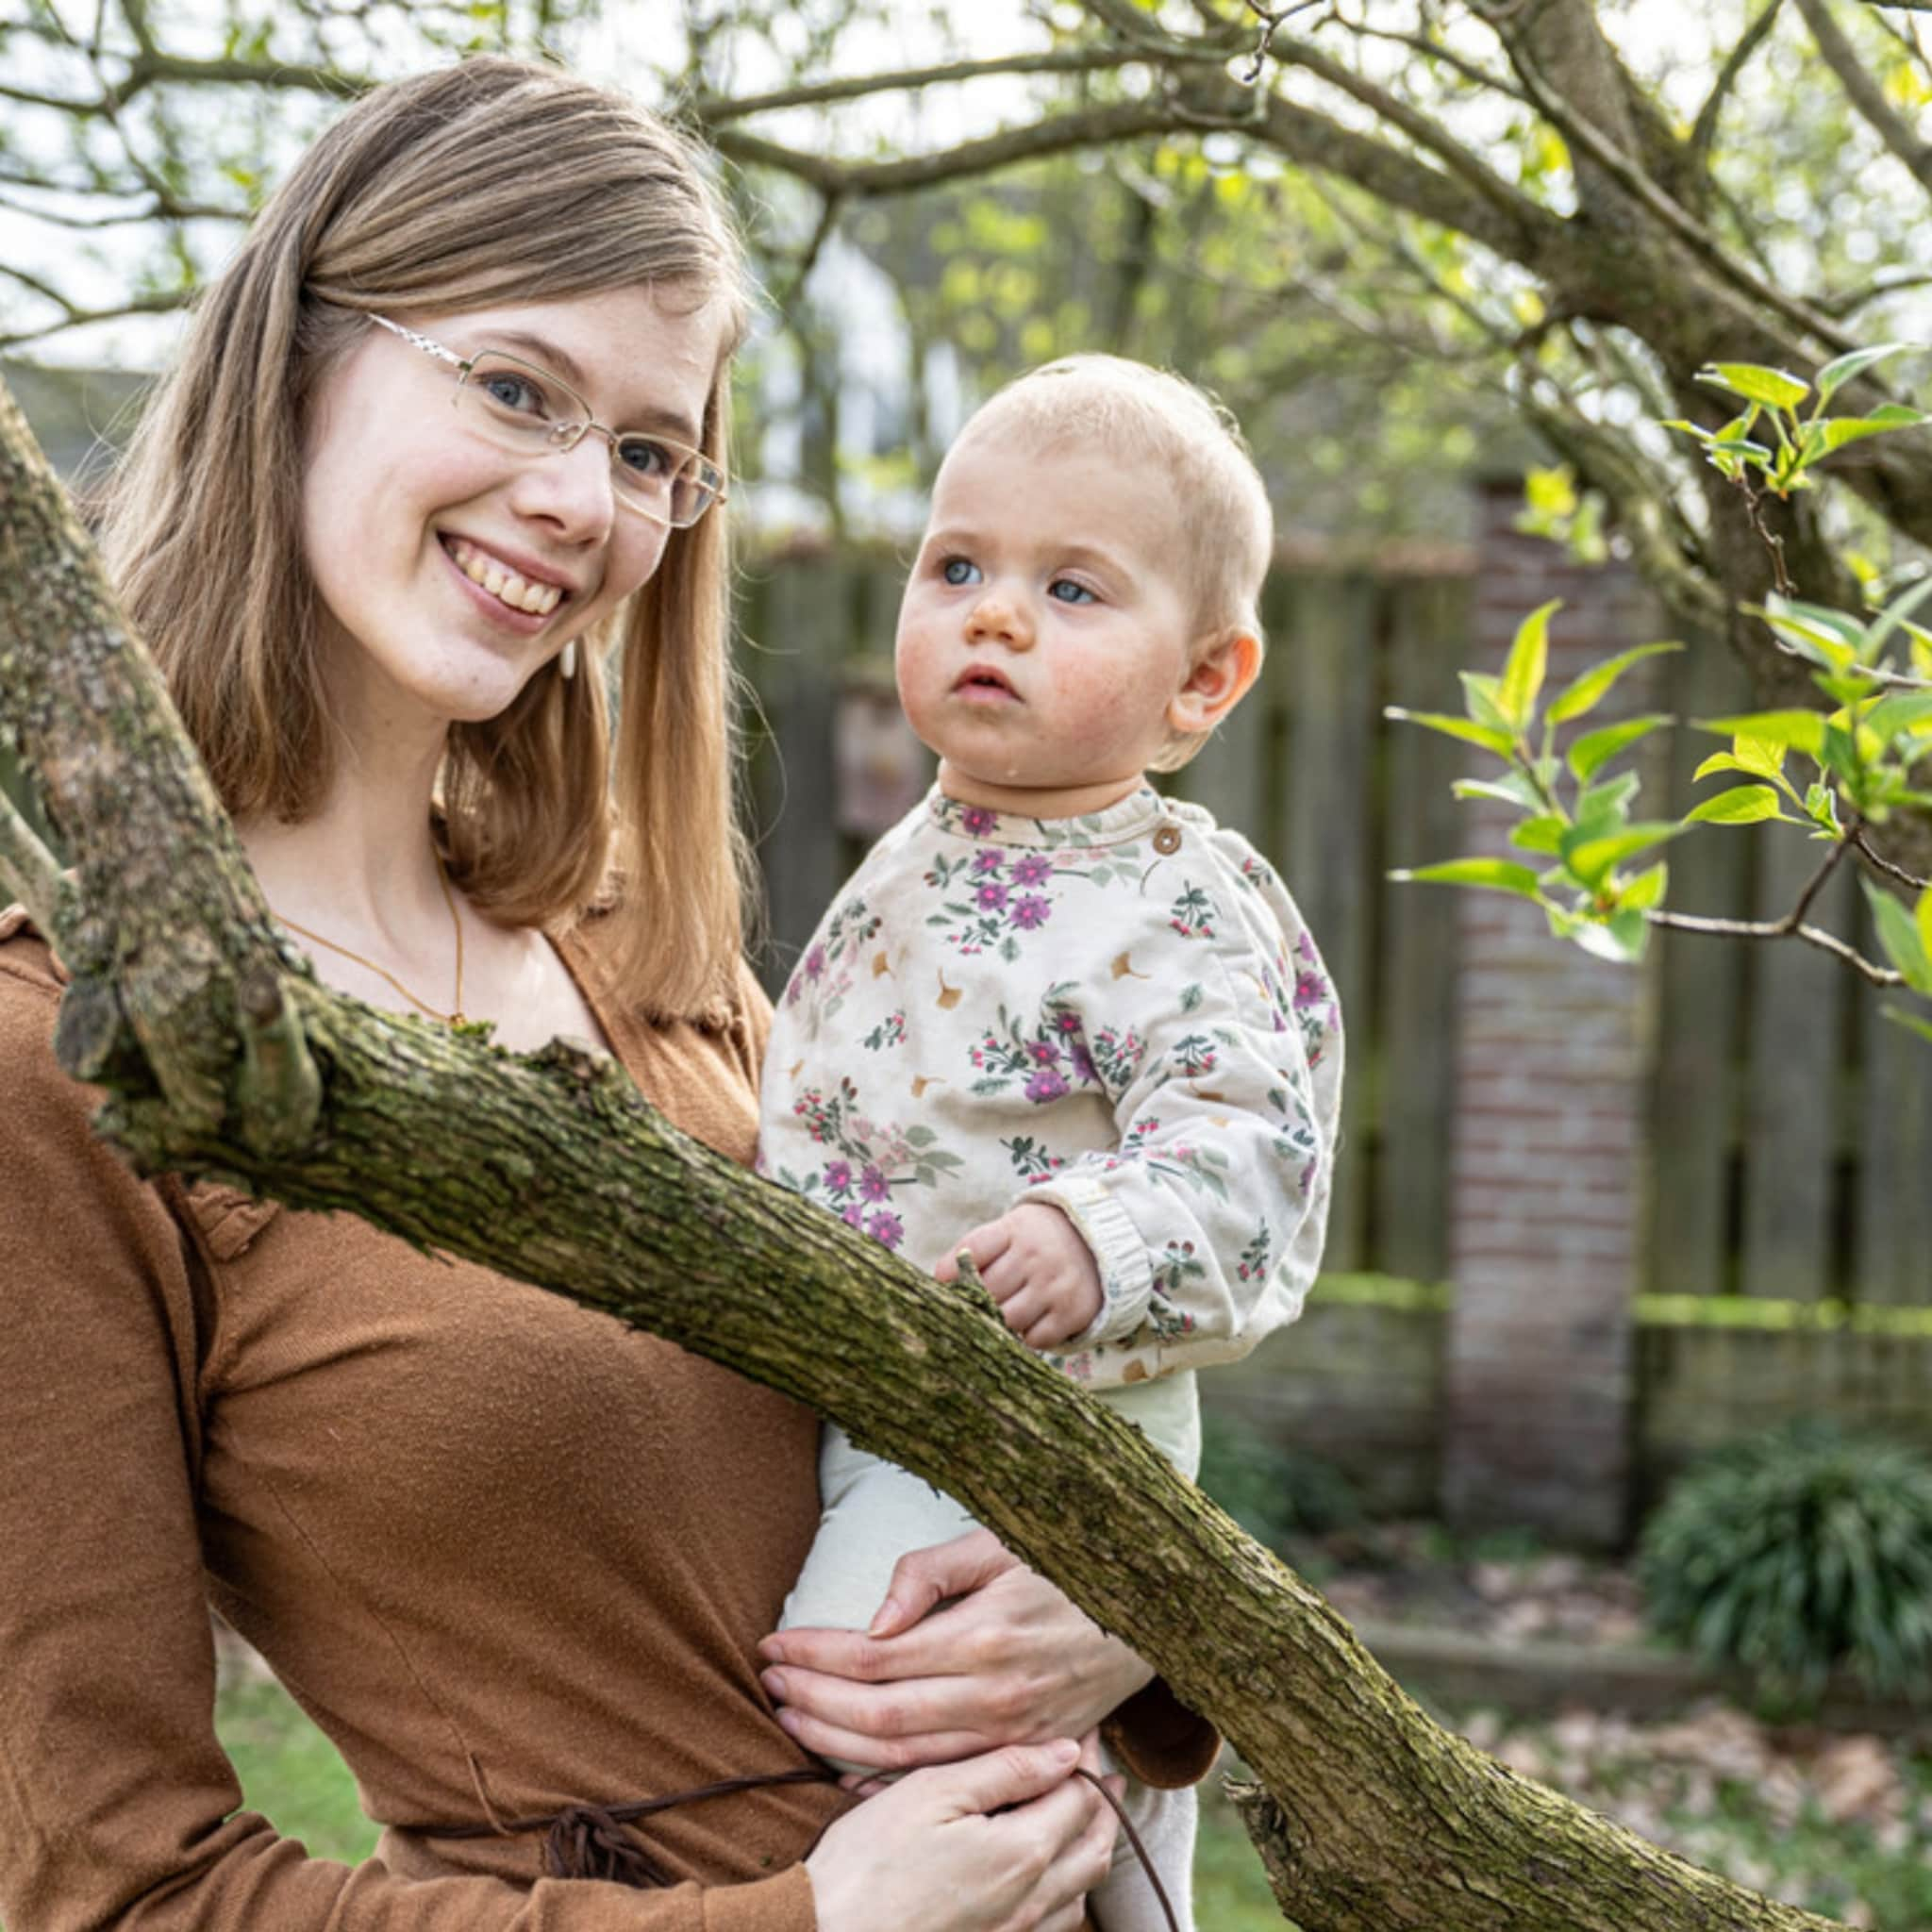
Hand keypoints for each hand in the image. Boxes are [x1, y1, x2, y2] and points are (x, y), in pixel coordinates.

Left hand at [760, 1529, 1152, 1772]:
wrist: (1151, 1608)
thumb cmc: (1064, 1563)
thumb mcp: (999, 1543)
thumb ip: (929, 1574)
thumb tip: (873, 1620)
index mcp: (984, 1634)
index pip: (875, 1656)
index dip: (816, 1654)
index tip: (772, 1645)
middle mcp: (997, 1694)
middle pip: (880, 1718)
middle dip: (812, 1702)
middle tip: (768, 1684)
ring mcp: (1015, 1733)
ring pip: (905, 1760)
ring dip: (837, 1743)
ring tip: (791, 1717)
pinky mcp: (1029, 1753)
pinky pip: (946, 1779)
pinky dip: (890, 1782)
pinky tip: (848, 1769)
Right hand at [805, 1737, 1117, 1931]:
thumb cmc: (870, 1859)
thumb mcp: (932, 1793)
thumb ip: (1005, 1770)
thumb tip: (1066, 1751)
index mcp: (1022, 1851)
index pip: (1081, 1795)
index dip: (1087, 1756)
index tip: (1082, 1729)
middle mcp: (1032, 1900)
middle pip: (1096, 1845)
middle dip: (1103, 1801)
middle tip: (1097, 1766)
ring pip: (1083, 1889)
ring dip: (1090, 1844)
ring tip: (1080, 1811)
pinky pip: (1058, 1924)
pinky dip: (1068, 1888)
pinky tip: (1048, 1869)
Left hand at [936, 1202, 1102, 1349]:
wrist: (1097, 1243)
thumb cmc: (1036, 1242)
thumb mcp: (1009, 1232)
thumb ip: (975, 1251)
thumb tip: (940, 1280)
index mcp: (1015, 1229)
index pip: (974, 1248)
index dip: (952, 1269)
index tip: (943, 1283)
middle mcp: (1037, 1256)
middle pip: (988, 1291)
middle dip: (976, 1303)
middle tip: (974, 1308)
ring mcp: (1055, 1285)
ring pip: (1008, 1320)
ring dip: (1000, 1323)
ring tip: (1001, 1316)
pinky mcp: (1072, 1312)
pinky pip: (1035, 1339)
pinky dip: (1027, 1337)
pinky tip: (1030, 1323)